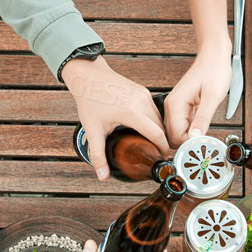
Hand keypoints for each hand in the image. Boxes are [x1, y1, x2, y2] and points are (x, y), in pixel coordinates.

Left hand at [62, 56, 169, 179]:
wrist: (87, 75)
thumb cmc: (89, 99)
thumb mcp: (92, 130)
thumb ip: (98, 155)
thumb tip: (102, 175)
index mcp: (132, 112)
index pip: (157, 135)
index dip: (163, 149)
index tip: (162, 159)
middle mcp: (142, 102)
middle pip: (161, 127)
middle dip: (162, 142)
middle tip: (157, 155)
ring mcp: (144, 95)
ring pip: (160, 118)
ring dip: (160, 131)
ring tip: (154, 145)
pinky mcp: (143, 91)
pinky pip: (155, 109)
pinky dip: (155, 121)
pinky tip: (148, 129)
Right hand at [164, 45, 230, 144]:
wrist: (214, 55)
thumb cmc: (215, 70)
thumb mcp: (212, 96)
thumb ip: (203, 118)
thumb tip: (196, 137)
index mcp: (175, 104)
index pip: (175, 136)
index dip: (189, 144)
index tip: (203, 145)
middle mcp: (171, 106)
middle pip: (173, 137)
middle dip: (188, 143)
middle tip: (205, 143)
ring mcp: (175, 106)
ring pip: (177, 132)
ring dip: (190, 137)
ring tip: (205, 136)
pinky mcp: (182, 106)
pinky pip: (183, 124)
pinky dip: (192, 130)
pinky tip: (202, 127)